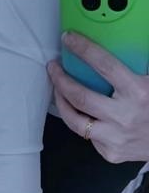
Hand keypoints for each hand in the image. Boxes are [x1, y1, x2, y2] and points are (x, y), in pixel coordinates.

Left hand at [47, 31, 148, 162]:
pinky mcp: (110, 153)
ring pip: (75, 122)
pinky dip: (81, 122)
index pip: (104, 65)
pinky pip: (87, 136)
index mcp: (138, 92)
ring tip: (57, 91)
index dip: (83, 49)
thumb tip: (118, 42)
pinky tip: (78, 112)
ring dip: (61, 104)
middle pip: (80, 97)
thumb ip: (136, 66)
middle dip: (61, 80)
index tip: (69, 39)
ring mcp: (114, 138)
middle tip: (53, 68)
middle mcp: (123, 116)